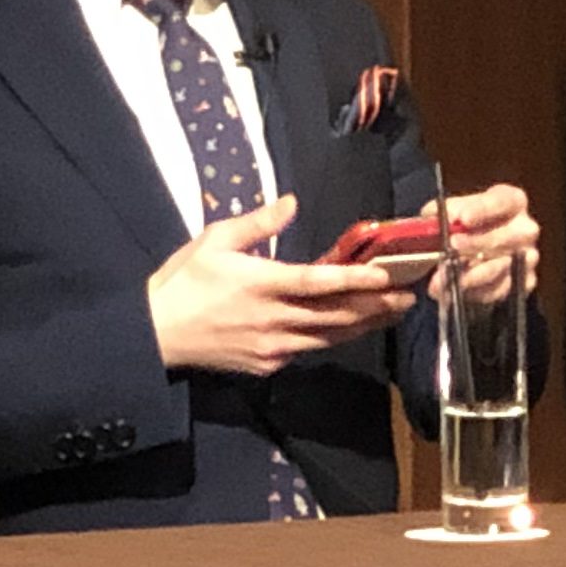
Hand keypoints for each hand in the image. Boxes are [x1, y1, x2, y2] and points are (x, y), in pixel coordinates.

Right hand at [147, 192, 405, 373]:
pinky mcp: (268, 364)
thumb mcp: (215, 240)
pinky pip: (308, 349)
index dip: (356, 280)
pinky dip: (333, 337)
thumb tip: (292, 202)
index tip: (386, 276)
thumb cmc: (184, 281)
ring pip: (330, 337)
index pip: (320, 283)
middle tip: (409, 296)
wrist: (156, 334)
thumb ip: (258, 223)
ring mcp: (273, 347)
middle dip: (376, 306)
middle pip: (337, 315)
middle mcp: (275, 319)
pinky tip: (350, 327)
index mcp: (263, 284)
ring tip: (393, 312)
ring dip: (364, 324)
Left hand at [430, 182, 540, 302]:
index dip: (482, 210)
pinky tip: (454, 290)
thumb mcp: (454, 210)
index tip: (462, 218)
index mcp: (513, 201)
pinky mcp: (524, 282)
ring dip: (468, 274)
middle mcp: (525, 229)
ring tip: (442, 278)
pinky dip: (474, 291)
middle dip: (474, 244)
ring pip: (499, 268)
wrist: (474, 252)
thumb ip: (447, 210)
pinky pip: (499, 290)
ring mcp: (528, 257)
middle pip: (503, 238)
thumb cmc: (466, 225)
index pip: (502, 202)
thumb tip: (448, 217)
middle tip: (451, 247)